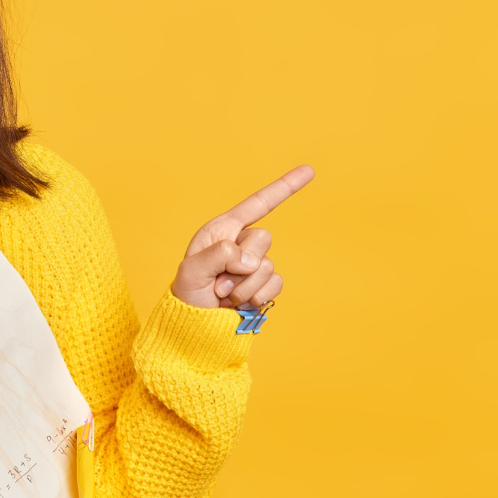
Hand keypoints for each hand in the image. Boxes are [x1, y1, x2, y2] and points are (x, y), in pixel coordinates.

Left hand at [171, 165, 314, 309]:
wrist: (196, 326)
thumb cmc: (187, 295)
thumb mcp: (191, 270)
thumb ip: (219, 256)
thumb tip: (250, 260)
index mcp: (223, 230)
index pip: (258, 204)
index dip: (284, 187)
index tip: (309, 170)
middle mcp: (241, 244)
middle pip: (263, 239)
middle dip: (240, 264)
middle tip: (217, 283)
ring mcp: (255, 266)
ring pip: (268, 267)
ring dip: (243, 287)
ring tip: (223, 296)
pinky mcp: (264, 285)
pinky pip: (275, 285)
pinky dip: (256, 297)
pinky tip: (239, 305)